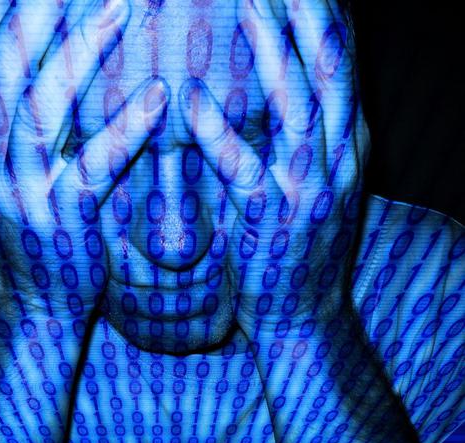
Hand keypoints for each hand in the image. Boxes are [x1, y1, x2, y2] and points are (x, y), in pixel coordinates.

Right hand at [0, 0, 168, 442]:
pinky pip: (95, 167)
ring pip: (43, 106)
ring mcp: (23, 188)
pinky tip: (158, 96)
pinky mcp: (64, 219)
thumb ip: (10, 113)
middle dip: (38, 7)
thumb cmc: (28, 224)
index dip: (3, 1)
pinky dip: (125, 129)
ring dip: (82, 51)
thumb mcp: (5, 165)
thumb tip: (33, 51)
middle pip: (6, 64)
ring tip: (121, 6)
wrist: (29, 302)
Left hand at [178, 0, 417, 442]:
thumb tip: (292, 84)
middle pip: (329, 68)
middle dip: (306, 13)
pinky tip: (191, 100)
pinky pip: (243, 169)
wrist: (302, 316)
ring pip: (298, 105)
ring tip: (246, 4)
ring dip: (273, 50)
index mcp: (346, 144)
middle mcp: (336, 158)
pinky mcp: (268, 220)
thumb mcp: (315, 181)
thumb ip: (309, 133)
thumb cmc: (297, 243)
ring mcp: (306, 189)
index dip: (326, 16)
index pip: (343, 64)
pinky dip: (219, 132)